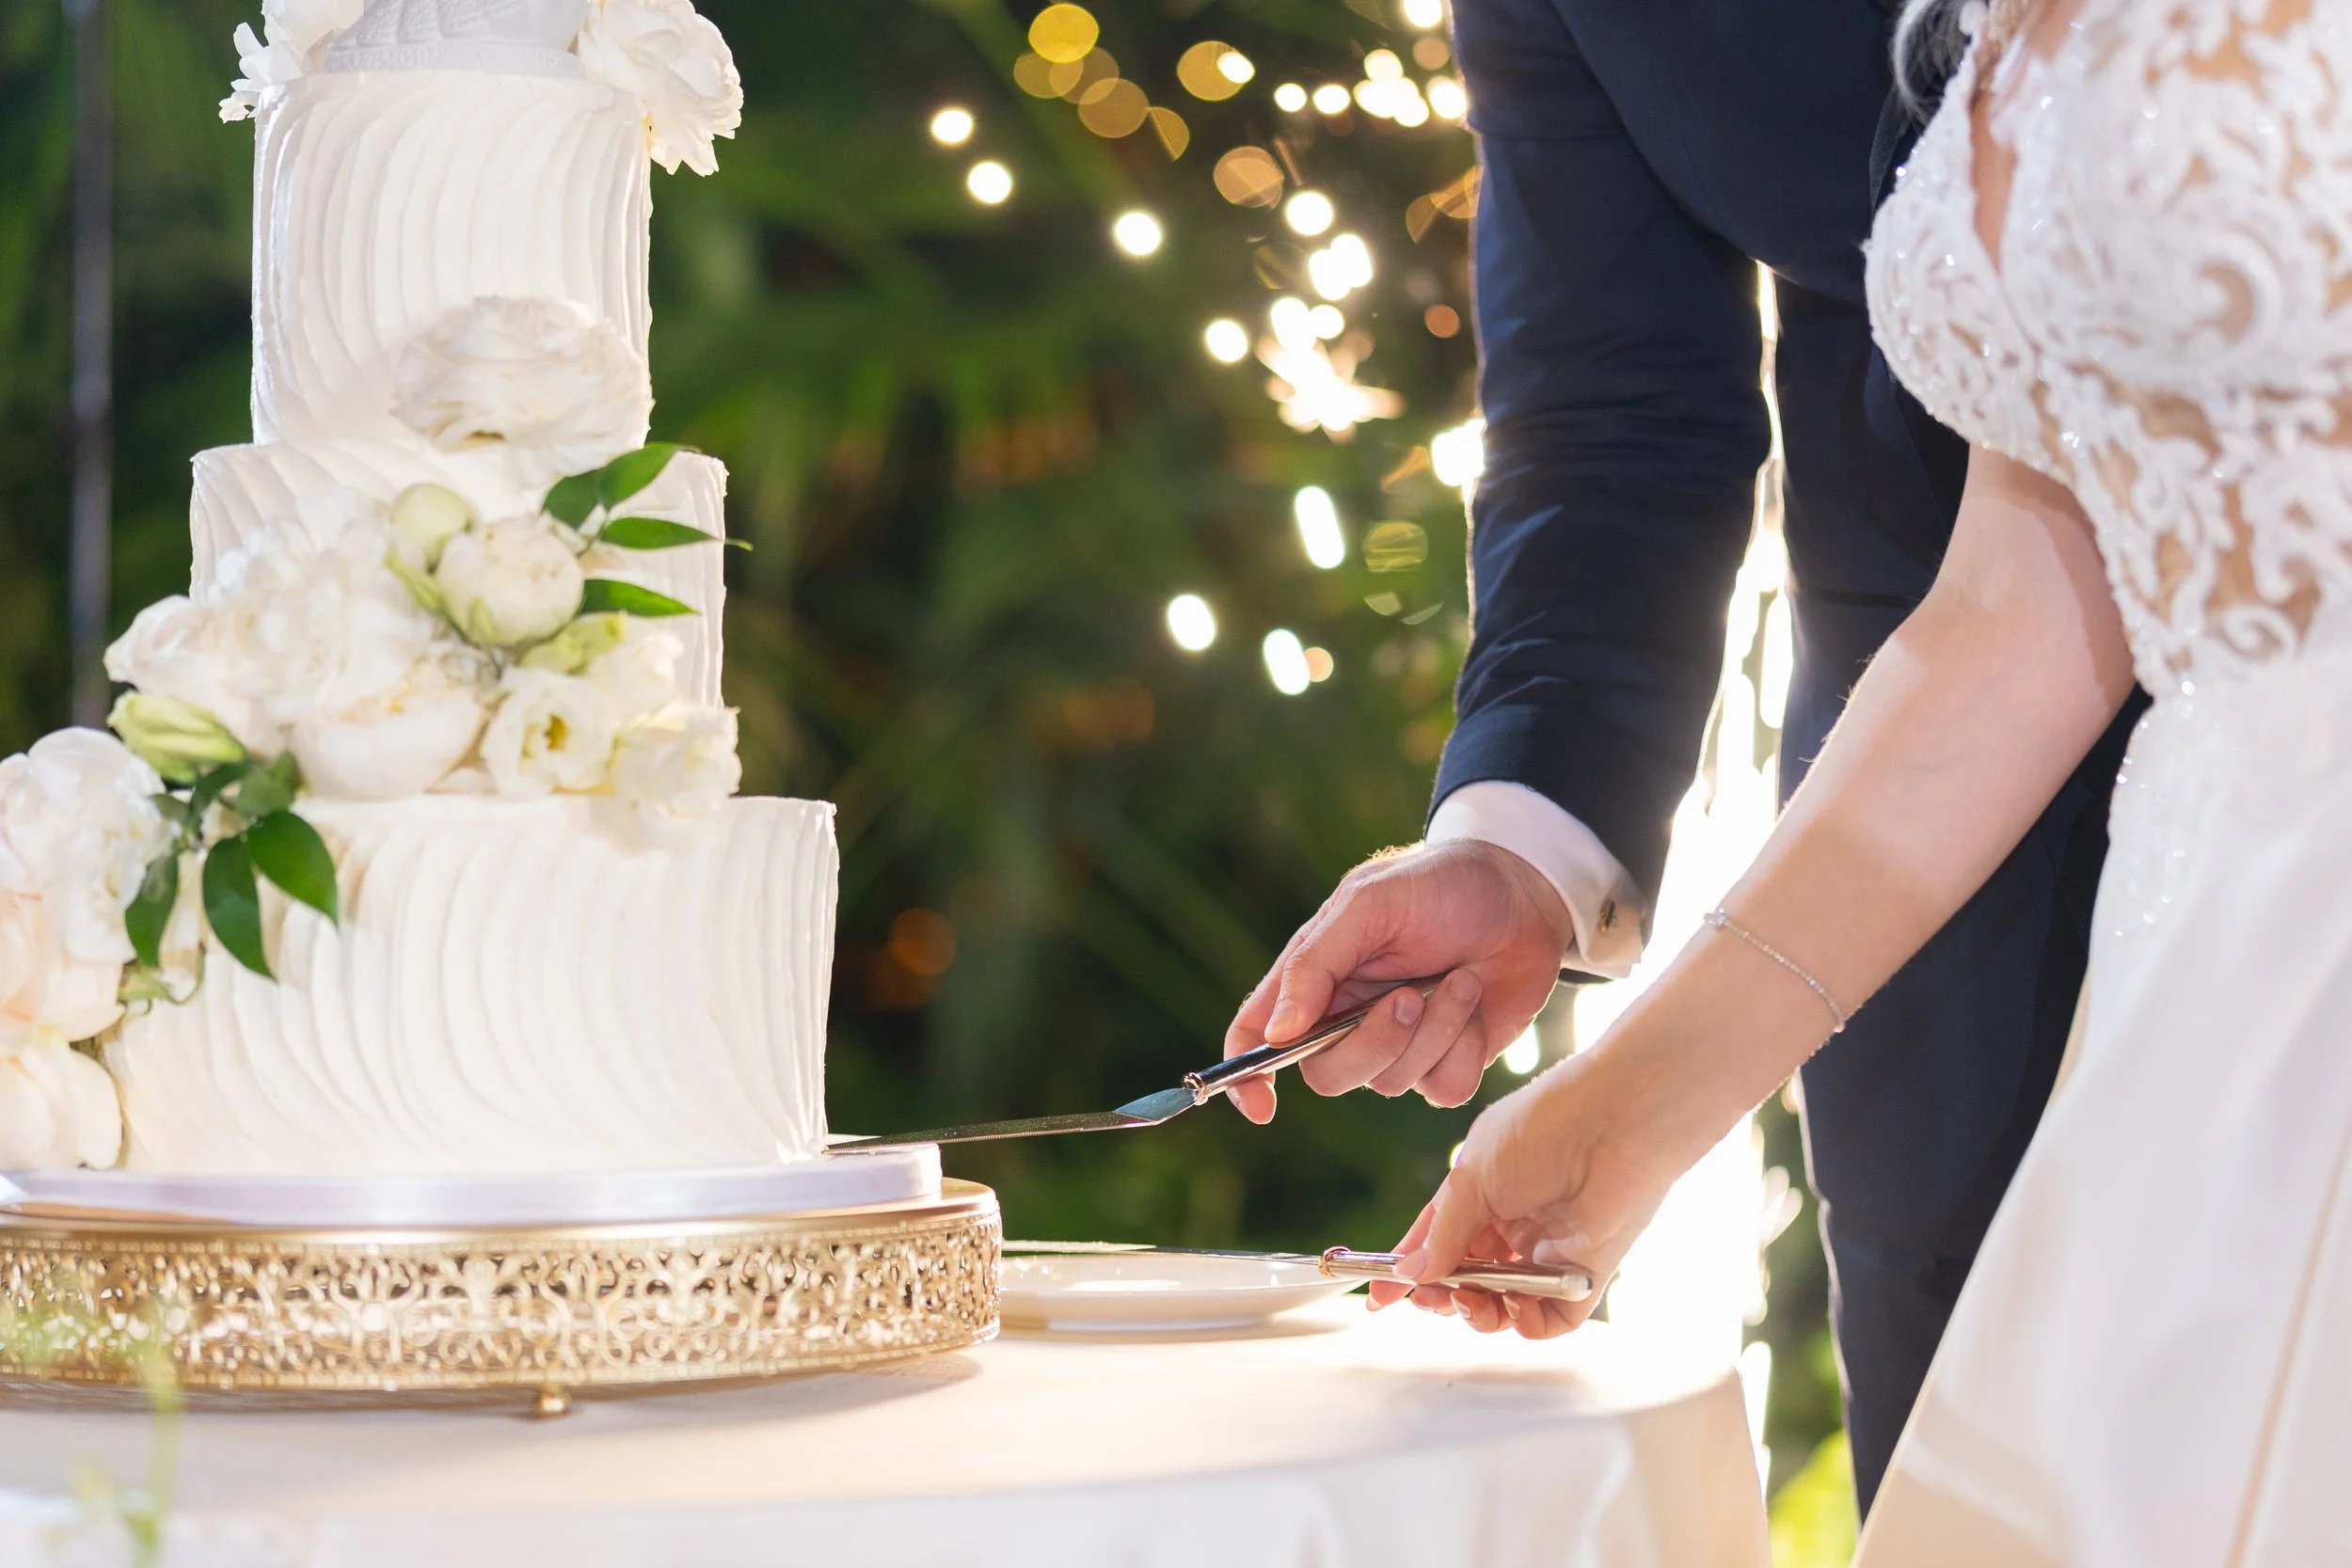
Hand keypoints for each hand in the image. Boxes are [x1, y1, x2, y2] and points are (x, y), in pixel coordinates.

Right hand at [1222, 840, 1576, 1121]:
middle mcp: (1346, 1018)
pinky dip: (1464, 1046)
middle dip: (1372, 1043)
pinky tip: (1476, 1001)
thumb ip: (1315, 965)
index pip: (1255, 1034)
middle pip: (1326, 1074)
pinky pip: (1441, 1089)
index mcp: (1314, 976)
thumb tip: (1277, 1034)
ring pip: (1390, 1082)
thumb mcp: (1369, 904)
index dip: (1246, 1075)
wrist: (1526, 892)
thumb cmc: (1441, 885)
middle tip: (1410, 996)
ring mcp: (1398, 1044)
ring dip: (1434, 1030)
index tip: (1264, 1107)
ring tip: (1460, 978)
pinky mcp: (1447, 1060)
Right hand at [1363, 1035, 1706, 1338]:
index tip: (1378, 1296)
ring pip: (1503, 1304)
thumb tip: (1411, 1274)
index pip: (1438, 1240)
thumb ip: (1442, 1234)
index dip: (1408, 1268)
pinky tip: (1515, 1306)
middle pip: (1467, 1278)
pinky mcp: (1584, 1276)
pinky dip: (1527, 1322)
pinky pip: (1551, 1318)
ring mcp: (1549, 1252)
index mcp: (1484, 1193)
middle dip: (1442, 1295)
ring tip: (1470, 1301)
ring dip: (1479, 1312)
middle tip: (1427, 1300)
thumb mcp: (1471, 1177)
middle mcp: (1515, 1225)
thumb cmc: (1542, 1129)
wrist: (1614, 1124)